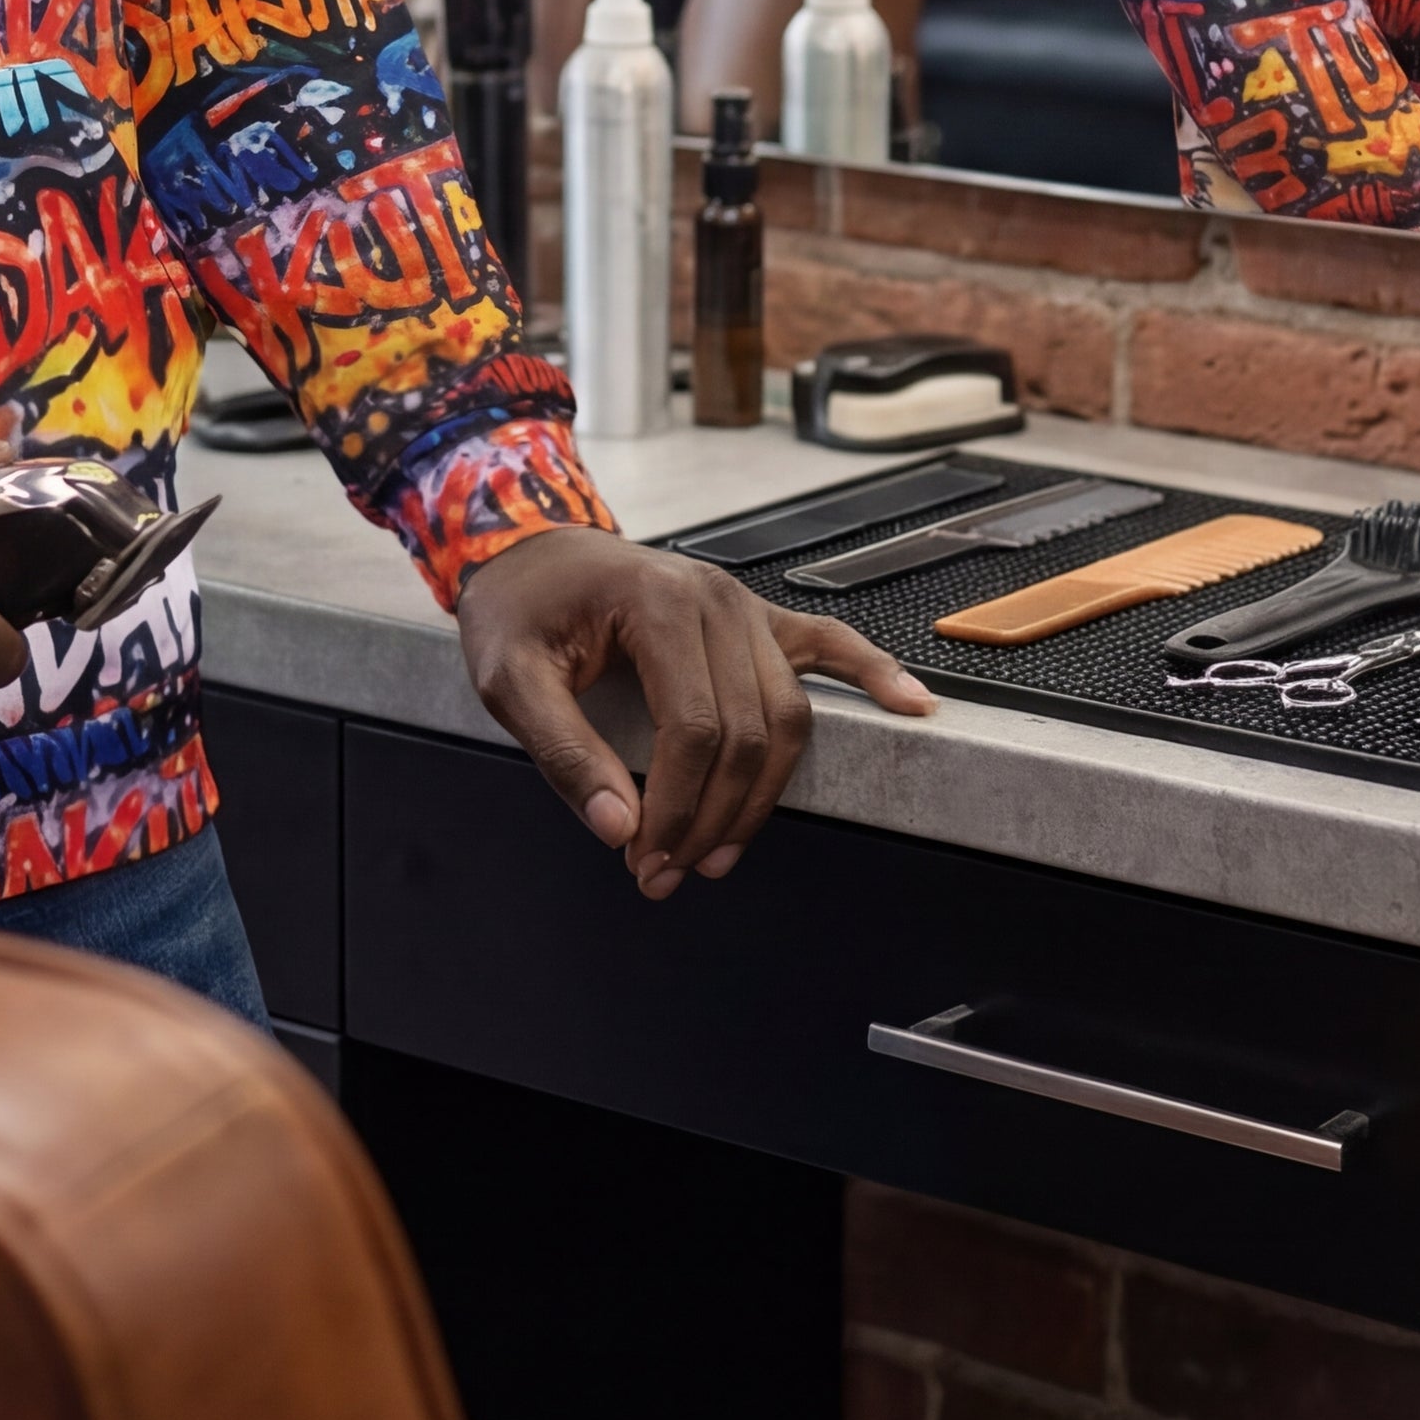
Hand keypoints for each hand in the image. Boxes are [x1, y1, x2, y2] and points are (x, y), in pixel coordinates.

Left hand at [455, 528, 932, 901]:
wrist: (526, 546)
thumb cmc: (517, 608)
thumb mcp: (508, 676)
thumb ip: (562, 752)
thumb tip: (618, 828)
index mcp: (658, 604)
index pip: (694, 729)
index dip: (675, 807)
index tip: (642, 858)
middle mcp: (715, 599)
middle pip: (746, 733)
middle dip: (711, 819)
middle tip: (665, 872)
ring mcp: (743, 604)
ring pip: (787, 716)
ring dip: (762, 795)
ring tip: (719, 853)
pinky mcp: (755, 616)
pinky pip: (828, 643)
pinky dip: (872, 673)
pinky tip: (912, 706)